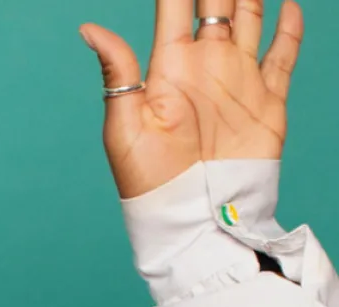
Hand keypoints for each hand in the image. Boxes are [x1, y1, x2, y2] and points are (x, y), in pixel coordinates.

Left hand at [81, 0, 303, 197]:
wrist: (194, 214)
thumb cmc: (149, 177)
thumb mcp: (124, 124)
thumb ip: (118, 71)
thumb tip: (89, 27)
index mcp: (169, 65)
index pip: (174, 7)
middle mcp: (204, 65)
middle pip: (216, 5)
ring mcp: (237, 80)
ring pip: (250, 21)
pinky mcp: (267, 102)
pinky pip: (283, 57)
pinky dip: (289, 30)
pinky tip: (289, 6)